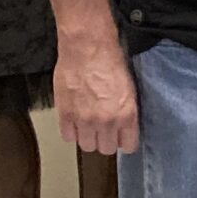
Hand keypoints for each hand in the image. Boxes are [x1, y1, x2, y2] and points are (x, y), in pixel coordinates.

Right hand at [55, 27, 138, 155]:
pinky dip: (72, 131)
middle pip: (106, 148)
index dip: (125, 141)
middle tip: (104, 130)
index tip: (122, 137)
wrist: (87, 48)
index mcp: (127, 114)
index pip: (129, 145)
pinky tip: (75, 121)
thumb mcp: (130, 89)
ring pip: (87, 146)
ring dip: (89, 137)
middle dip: (106, 140)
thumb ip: (126, 112)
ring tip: (89, 125)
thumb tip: (123, 126)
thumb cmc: (110, 62)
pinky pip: (68, 136)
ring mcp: (84, 120)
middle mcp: (107, 121)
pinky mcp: (65, 114)